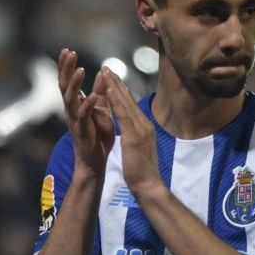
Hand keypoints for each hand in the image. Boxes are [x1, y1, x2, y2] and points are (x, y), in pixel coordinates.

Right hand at [58, 49, 114, 174]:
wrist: (95, 161)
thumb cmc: (97, 136)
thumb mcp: (100, 109)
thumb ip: (101, 92)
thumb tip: (104, 73)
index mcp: (76, 104)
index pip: (68, 81)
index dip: (66, 66)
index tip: (67, 50)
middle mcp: (71, 110)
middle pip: (64, 85)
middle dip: (65, 68)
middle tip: (68, 52)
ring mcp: (75, 120)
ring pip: (70, 98)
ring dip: (74, 83)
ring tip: (80, 69)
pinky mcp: (82, 130)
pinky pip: (82, 115)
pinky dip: (86, 105)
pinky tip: (90, 96)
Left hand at [100, 66, 162, 199]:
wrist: (149, 186)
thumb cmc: (142, 172)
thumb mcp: (138, 149)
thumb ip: (136, 137)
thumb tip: (132, 131)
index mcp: (145, 127)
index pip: (131, 105)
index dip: (121, 90)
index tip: (112, 78)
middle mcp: (144, 124)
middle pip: (129, 99)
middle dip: (117, 82)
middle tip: (106, 68)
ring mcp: (141, 129)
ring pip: (126, 102)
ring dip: (114, 85)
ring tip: (105, 72)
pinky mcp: (134, 136)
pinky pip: (123, 114)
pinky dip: (115, 100)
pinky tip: (108, 90)